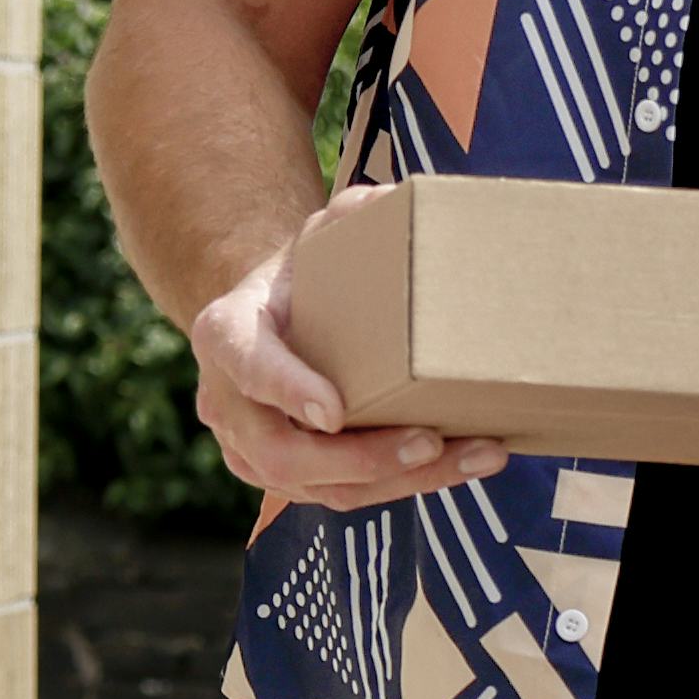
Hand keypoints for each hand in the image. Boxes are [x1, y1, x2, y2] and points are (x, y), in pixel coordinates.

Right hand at [190, 242, 510, 515]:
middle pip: (282, 454)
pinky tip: (463, 464)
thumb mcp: (324, 232)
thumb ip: (356, 213)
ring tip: (474, 455)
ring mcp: (250, 450)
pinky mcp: (286, 478)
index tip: (334, 411)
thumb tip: (406, 202)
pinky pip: (344, 496)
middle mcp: (226, 403)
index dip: (287, 392)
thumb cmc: (307, 271)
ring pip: (320, 488)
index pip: (247, 367)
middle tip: (428, 441)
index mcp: (224, 332)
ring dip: (400, 481)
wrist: (279, 315)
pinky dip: (405, 486)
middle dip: (360, 458)